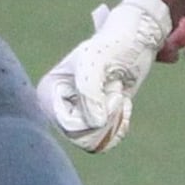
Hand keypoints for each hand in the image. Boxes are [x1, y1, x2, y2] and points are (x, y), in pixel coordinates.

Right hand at [36, 0, 172, 151]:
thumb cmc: (112, 45)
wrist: (134, 42)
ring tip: (116, 92)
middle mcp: (58, 107)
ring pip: (94, 142)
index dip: (95, 112)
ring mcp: (76, 116)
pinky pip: (105, 143)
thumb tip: (95, 124)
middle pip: (82, 138)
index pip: (68, 125)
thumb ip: (89, 91)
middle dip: (107, 116)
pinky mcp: (94, 123)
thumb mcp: (95, 61)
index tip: (108, 86)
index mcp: (49, 91)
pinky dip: (120, 126)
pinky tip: (122, 102)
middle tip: (114, 88)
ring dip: (114, 119)